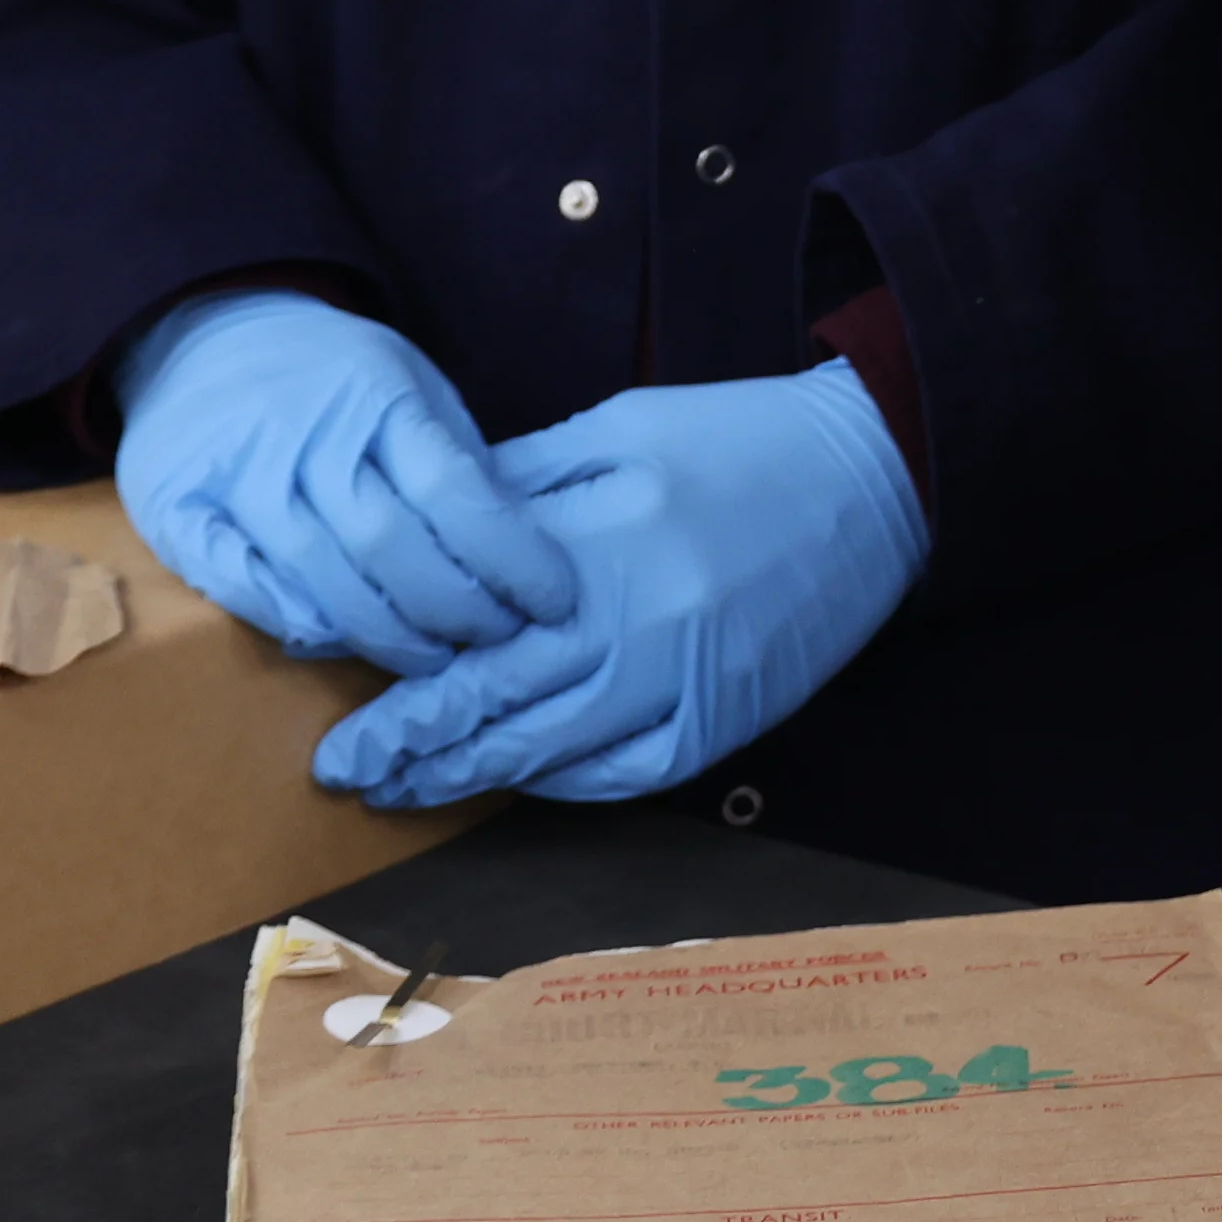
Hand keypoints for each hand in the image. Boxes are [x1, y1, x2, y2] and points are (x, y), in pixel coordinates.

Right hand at [114, 287, 576, 674]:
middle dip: (455, 610)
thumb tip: (526, 548)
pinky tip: (333, 641)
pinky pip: (238, 582)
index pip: (455, 491)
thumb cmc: (333, 377)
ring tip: (431, 660)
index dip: (512, 559)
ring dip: (384, 636)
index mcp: (377, 394)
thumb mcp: (410, 385)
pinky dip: (291, 620)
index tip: (554, 602)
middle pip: (388, 545)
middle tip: (494, 642)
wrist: (208, 332)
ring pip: (316, 576)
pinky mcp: (177, 503)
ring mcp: (234, 467)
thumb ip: (457, 459)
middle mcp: (303, 430)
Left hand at [317, 365, 933, 811]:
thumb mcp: (618, 430)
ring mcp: (690, 683)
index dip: (404, 688)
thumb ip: (521, 485)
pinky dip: (571, 785)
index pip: (475, 641)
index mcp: (603, 551)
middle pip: (502, 710)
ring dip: (474, 777)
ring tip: (410, 790)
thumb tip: (430, 530)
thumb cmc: (737, 440)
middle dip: (413, 750)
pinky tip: (524, 780)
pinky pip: (634, 774)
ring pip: (558, 754)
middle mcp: (643, 629)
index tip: (346, 711)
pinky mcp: (730, 717)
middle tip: (347, 775)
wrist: (875, 478)